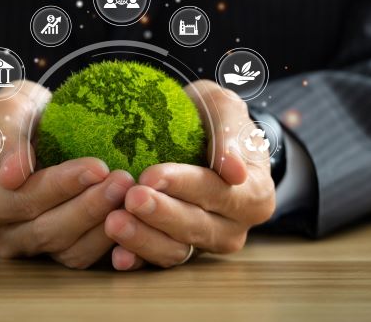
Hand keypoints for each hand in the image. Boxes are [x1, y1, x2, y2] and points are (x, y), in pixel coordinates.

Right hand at [0, 81, 134, 268]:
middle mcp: (0, 232)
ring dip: (104, 223)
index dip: (59, 187)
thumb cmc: (13, 119)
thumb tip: (12, 175)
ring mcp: (29, 246)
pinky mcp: (57, 250)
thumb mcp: (4, 112)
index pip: (18, 200)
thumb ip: (5, 138)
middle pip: (46, 230)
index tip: (95, 166)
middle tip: (124, 180)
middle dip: (89, 206)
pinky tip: (132, 215)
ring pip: (68, 248)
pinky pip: (85, 255)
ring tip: (131, 193)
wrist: (27, 133)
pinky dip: (111, 240)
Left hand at [104, 80, 275, 268]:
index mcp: (255, 195)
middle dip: (161, 213)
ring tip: (115, 222)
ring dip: (144, 239)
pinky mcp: (177, 249)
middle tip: (131, 198)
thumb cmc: (214, 120)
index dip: (185, 186)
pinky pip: (157, 260)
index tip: (152, 174)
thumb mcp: (225, 109)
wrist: (198, 136)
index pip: (219, 193)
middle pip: (197, 226)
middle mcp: (234, 227)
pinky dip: (137, 259)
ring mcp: (205, 243)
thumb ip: (231, 134)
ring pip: (177, 250)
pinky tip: (117, 254)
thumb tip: (235, 172)